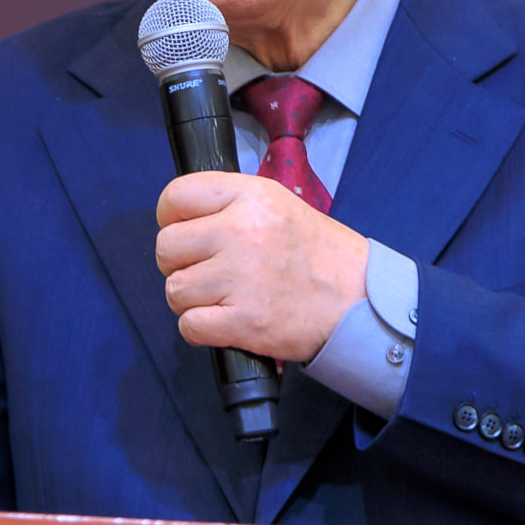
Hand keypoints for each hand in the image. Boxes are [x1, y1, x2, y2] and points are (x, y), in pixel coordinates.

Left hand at [155, 171, 369, 363]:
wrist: (357, 298)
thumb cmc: (316, 251)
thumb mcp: (277, 203)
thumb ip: (230, 203)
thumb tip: (181, 218)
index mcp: (249, 196)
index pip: (176, 196)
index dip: (170, 217)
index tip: (184, 230)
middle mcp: (240, 231)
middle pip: (167, 246)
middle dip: (179, 262)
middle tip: (206, 269)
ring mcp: (240, 277)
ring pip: (174, 289)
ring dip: (191, 298)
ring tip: (220, 296)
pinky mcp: (244, 321)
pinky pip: (189, 325)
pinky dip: (200, 328)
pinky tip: (224, 320)